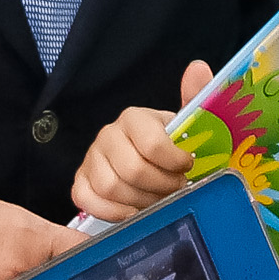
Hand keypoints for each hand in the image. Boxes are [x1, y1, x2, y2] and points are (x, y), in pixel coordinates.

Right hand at [74, 62, 213, 223]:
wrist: (147, 161)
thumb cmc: (169, 144)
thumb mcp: (185, 123)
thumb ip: (195, 97)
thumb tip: (198, 67)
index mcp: (133, 118)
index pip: (152, 144)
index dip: (175, 162)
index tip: (188, 167)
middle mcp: (107, 135)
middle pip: (132, 170)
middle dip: (161, 186)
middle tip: (176, 189)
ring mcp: (91, 160)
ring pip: (111, 188)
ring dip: (141, 202)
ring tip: (159, 201)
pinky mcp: (80, 182)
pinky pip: (87, 201)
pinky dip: (112, 212)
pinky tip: (133, 212)